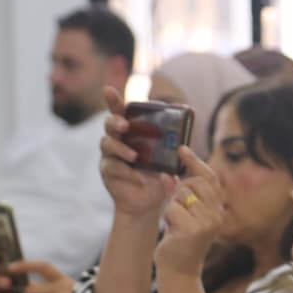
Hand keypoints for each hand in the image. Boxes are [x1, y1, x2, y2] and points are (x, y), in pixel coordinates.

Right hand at [99, 86, 171, 217]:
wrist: (149, 203)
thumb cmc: (158, 177)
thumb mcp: (168, 160)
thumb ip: (172, 149)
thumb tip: (184, 143)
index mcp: (131, 132)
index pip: (120, 111)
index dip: (113, 100)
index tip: (109, 89)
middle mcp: (117, 140)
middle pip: (109, 124)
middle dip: (115, 122)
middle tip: (125, 126)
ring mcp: (110, 156)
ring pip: (107, 144)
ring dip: (121, 149)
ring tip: (135, 156)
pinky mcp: (108, 172)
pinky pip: (113, 167)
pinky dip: (127, 172)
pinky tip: (140, 179)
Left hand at [155, 147, 226, 276]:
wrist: (179, 272)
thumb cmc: (180, 243)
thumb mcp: (182, 215)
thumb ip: (180, 195)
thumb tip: (171, 174)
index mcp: (217, 211)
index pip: (210, 178)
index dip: (196, 162)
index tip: (182, 149)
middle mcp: (217, 215)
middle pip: (195, 183)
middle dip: (180, 190)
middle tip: (176, 207)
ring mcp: (207, 223)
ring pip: (183, 194)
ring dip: (173, 206)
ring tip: (176, 223)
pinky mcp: (193, 230)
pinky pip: (173, 208)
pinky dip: (168, 217)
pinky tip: (173, 231)